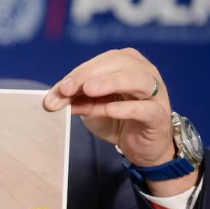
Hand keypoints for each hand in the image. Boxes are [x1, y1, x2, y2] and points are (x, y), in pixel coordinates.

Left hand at [43, 48, 196, 194]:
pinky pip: (146, 108)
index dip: (78, 73)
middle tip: (67, 89)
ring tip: (89, 90)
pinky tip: (111, 109)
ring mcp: (155, 93)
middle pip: (118, 64)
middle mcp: (144, 72)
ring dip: (111, 82)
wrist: (140, 146)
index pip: (100, 62)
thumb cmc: (117, 119)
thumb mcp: (90, 106)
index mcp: (125, 63)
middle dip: (89, 75)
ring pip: (137, 80)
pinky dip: (128, 108)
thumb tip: (51, 100)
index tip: (59, 89)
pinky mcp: (158, 115)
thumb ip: (74, 99)